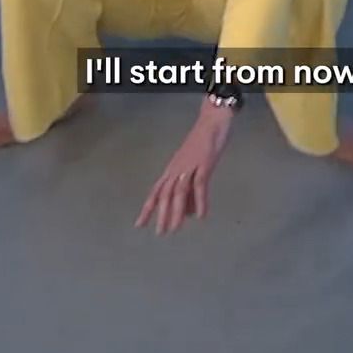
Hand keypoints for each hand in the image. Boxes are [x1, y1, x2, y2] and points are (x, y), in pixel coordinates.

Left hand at [135, 100, 233, 234]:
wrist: (213, 120)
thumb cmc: (203, 143)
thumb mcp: (193, 167)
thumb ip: (191, 190)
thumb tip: (190, 213)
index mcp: (172, 169)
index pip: (156, 191)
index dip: (148, 207)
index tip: (139, 225)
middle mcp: (177, 168)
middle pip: (165, 193)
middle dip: (161, 214)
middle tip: (160, 233)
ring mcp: (190, 165)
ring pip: (179, 191)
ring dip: (177, 211)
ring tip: (175, 229)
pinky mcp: (204, 163)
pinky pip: (200, 184)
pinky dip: (200, 200)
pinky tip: (202, 216)